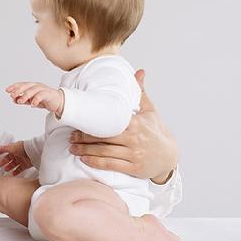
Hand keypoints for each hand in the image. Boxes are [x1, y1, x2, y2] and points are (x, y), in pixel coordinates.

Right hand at [0, 141, 32, 175]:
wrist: (33, 151)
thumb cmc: (23, 147)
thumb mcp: (11, 147)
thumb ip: (4, 148)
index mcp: (14, 149)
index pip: (7, 151)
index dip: (2, 153)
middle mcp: (17, 154)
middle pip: (9, 159)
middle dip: (4, 162)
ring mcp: (21, 160)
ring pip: (14, 164)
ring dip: (9, 167)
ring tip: (6, 170)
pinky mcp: (26, 165)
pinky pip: (20, 169)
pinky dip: (16, 171)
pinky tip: (13, 174)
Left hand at [6, 82, 63, 115]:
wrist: (58, 102)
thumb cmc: (44, 100)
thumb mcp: (31, 101)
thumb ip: (23, 100)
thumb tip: (14, 100)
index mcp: (32, 86)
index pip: (22, 84)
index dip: (14, 86)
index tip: (7, 90)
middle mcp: (37, 86)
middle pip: (26, 86)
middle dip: (18, 90)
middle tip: (12, 95)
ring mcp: (43, 89)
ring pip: (33, 90)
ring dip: (25, 95)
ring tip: (20, 101)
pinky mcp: (49, 94)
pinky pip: (42, 95)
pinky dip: (36, 99)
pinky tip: (32, 104)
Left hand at [69, 69, 177, 183]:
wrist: (170, 156)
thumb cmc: (156, 131)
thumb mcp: (150, 111)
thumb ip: (140, 93)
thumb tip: (139, 71)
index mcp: (135, 123)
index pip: (108, 123)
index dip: (91, 123)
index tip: (78, 122)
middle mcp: (134, 139)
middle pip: (103, 138)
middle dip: (83, 138)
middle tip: (70, 137)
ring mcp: (134, 155)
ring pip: (104, 153)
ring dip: (85, 151)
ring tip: (72, 148)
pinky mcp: (134, 168)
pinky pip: (111, 165)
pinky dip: (95, 163)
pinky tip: (84, 159)